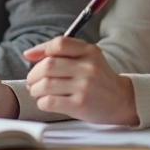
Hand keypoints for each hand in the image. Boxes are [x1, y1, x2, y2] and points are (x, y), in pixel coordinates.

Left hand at [24, 37, 138, 125]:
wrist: (121, 101)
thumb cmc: (98, 79)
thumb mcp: (88, 58)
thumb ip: (62, 52)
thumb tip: (28, 54)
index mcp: (89, 51)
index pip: (59, 44)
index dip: (40, 50)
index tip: (31, 57)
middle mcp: (88, 67)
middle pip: (47, 66)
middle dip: (33, 75)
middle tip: (32, 81)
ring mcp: (85, 86)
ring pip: (45, 85)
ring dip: (35, 90)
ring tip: (37, 92)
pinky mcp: (81, 105)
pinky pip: (50, 102)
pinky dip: (41, 102)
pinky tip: (45, 102)